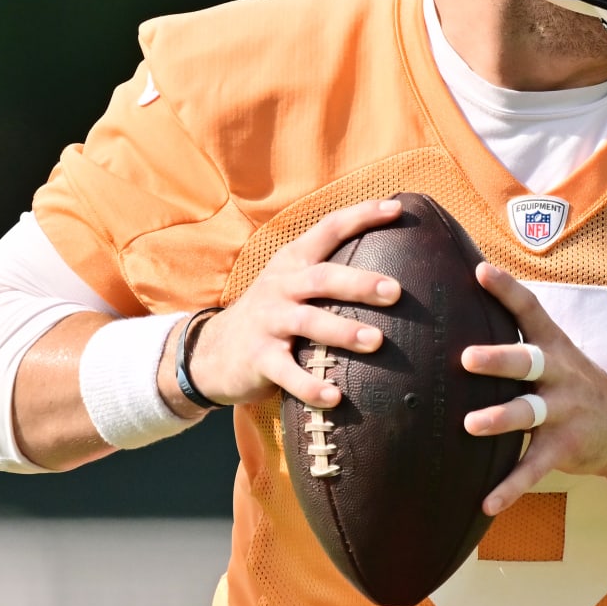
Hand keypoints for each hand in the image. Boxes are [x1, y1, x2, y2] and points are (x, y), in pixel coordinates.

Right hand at [185, 198, 404, 408]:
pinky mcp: (259, 359)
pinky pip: (287, 373)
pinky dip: (310, 386)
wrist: (211, 352)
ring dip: (343, 331)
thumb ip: (329, 272)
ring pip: (308, 323)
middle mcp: (281, 287)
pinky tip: (335, 397)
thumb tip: (394, 268)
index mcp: (293, 262)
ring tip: (376, 341)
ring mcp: (268, 323)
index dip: (360, 216)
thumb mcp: (292, 283)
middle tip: (395, 291)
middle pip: (323, 278)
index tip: (396, 208)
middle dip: (359, 283)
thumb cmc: (272, 314)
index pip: (328, 230)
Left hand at [460, 262, 606, 515]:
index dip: (507, 290)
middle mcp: (560, 374)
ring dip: (500, 419)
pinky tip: (486, 503)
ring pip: (530, 412)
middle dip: (499, 359)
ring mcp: (565, 411)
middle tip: (467, 358)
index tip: (480, 271)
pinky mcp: (566, 447)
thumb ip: (521, 340)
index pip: (530, 310)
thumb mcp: (559, 356)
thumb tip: (467, 312)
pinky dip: (510, 487)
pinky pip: (535, 468)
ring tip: (471, 425)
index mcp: (554, 347)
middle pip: (529, 361)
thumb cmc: (578, 387)